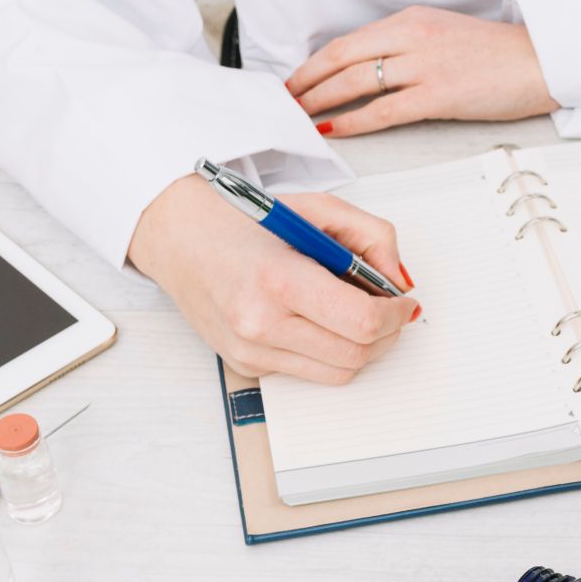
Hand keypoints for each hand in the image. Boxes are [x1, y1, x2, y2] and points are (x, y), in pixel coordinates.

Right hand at [128, 174, 419, 384]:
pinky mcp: (246, 366)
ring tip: (355, 312)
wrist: (176, 235)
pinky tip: (317, 319)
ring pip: (337, 373)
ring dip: (361, 348)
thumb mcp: (315, 207)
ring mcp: (250, 351)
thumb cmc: (240, 219)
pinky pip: (308, 372)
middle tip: (389, 309)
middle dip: (386, 334)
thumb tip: (399, 281)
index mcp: (278, 279)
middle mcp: (260, 324)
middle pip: (356, 355)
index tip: (404, 303)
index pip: (361, 322)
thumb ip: (370, 236)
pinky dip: (327, 351)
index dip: (395, 315)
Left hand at [287, 6, 559, 136]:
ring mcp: (424, 66)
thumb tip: (374, 68)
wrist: (542, 61)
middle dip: (307, 81)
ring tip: (301, 116)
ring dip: (320, 100)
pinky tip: (334, 128)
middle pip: (341, 57)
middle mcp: (412, 37)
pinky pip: (382, 110)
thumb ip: (409, 45)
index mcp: (411, 20)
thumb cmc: (499, 55)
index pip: (349, 41)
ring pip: (355, 81)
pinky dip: (352, 120)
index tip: (297, 78)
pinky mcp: (438, 95)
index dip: (315, 62)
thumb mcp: (445, 34)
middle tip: (287, 99)